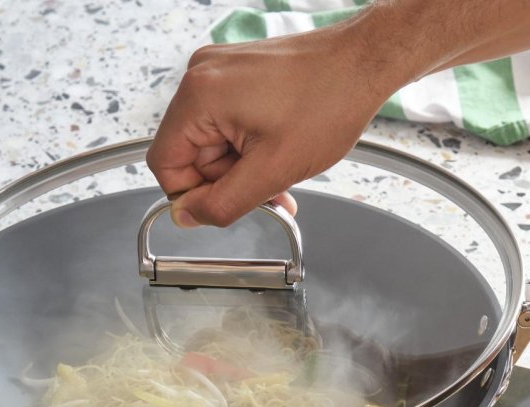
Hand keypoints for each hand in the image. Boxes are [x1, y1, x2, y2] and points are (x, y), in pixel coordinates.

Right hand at [146, 20, 399, 227]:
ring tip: (279, 171)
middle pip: (191, 155)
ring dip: (243, 169)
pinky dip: (251, 148)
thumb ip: (222, 203)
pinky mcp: (239, 75)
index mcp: (200, 95)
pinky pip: (230, 126)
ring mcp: (221, 72)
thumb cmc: (328, 103)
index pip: (165, 164)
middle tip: (265, 190)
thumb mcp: (271, 171)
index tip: (222, 208)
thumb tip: (187, 217)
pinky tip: (278, 153)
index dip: (192, 196)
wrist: (363, 64)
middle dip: (226, 182)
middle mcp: (203, 76)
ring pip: (214, 144)